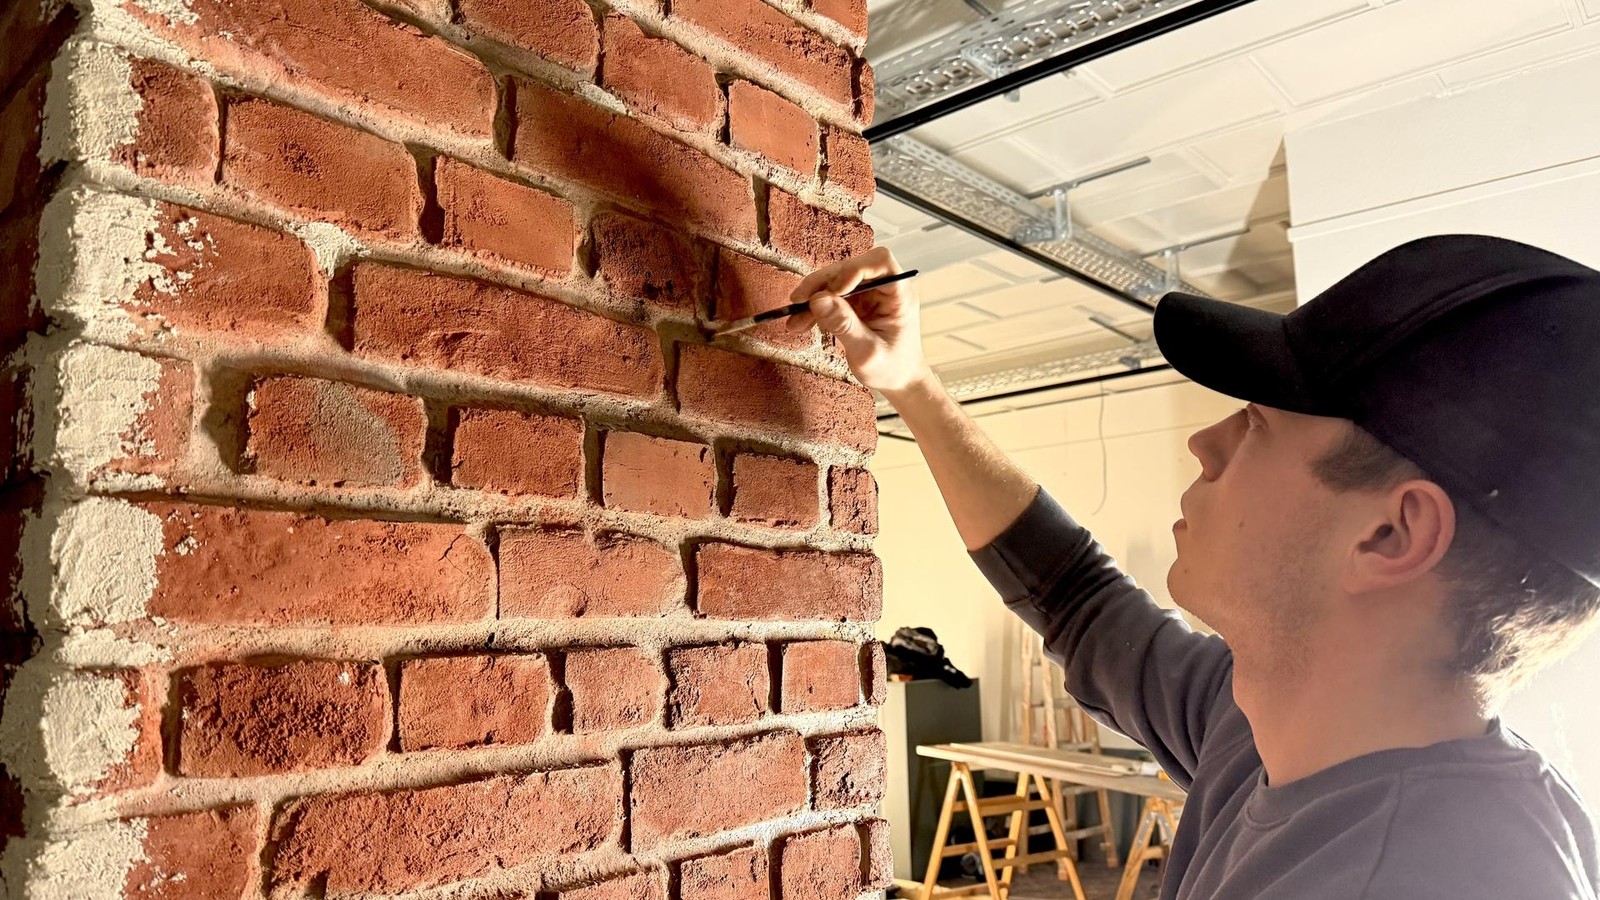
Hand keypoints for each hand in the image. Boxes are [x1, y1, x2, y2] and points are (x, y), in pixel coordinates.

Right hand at [787, 246, 930, 392]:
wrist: (897, 381)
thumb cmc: (892, 368)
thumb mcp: (867, 352)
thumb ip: (844, 325)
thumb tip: (817, 300)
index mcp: (899, 294)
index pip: (880, 262)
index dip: (854, 269)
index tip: (834, 290)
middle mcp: (883, 288)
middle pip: (849, 268)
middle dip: (822, 284)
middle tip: (798, 302)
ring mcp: (868, 294)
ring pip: (834, 281)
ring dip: (812, 298)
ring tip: (794, 321)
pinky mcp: (855, 303)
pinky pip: (829, 297)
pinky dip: (814, 309)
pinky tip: (800, 324)